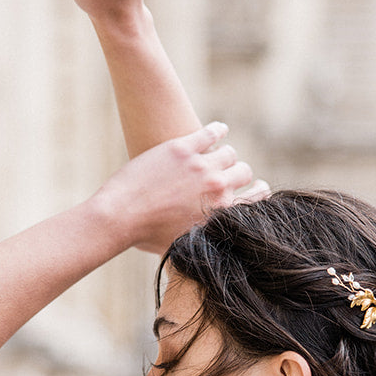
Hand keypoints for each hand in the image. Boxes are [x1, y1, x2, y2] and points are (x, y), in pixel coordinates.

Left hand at [93, 122, 268, 254]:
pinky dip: (218, 131)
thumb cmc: (147, 237)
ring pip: (228, 152)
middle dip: (238, 172)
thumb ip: (204, 237)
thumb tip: (213, 245)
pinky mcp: (183, 148)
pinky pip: (210, 133)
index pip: (256, 197)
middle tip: (230, 171)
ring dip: (224, 154)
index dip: (256, 190)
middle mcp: (217, 188)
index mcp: (221, 213)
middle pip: (243, 171)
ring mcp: (201, 166)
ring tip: (218, 153)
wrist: (119, 217)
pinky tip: (218, 130)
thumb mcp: (183, 244)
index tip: (254, 186)